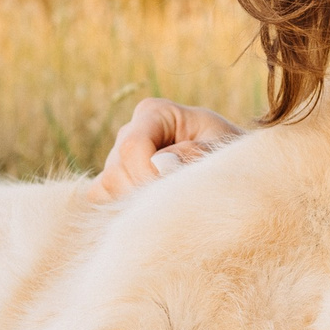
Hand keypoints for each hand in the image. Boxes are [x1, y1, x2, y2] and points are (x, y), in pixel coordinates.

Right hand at [88, 99, 243, 202]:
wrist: (230, 171)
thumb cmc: (228, 155)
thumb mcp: (222, 149)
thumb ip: (196, 154)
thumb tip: (161, 165)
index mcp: (155, 113)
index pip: (132, 146)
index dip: (148, 175)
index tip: (174, 193)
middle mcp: (130, 131)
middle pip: (116, 171)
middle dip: (143, 194)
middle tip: (178, 207)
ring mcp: (117, 157)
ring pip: (104, 188)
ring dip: (134, 205)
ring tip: (170, 208)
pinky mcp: (112, 181)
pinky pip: (99, 200)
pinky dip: (119, 213)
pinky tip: (150, 217)